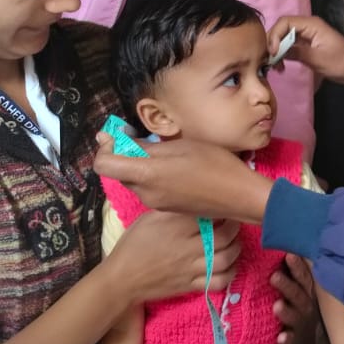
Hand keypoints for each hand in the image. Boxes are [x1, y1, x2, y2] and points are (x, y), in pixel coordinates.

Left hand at [96, 134, 270, 224]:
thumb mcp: (180, 147)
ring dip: (141, 166)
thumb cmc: (214, 164)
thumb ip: (144, 146)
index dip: (105, 148)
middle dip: (125, 154)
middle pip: (119, 172)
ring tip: (167, 155)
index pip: (103, 165)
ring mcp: (155, 204)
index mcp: (146, 174)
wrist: (239, 197)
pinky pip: (149, 189)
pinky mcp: (166, 208)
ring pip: (135, 180)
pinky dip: (153, 177)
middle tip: (146, 139)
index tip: (119, 135)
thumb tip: (112, 139)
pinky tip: (175, 169)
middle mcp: (145, 193)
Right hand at [106, 207, 240, 301]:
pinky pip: (220, 281)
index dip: (220, 208)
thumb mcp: (149, 219)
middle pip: (224, 236)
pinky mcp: (192, 286)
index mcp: (175, 226)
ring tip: (234, 240)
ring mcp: (192, 268)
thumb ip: (172, 210)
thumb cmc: (133, 245)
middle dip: (234, 227)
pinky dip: (231, 273)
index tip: (223, 204)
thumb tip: (193, 199)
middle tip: (233, 221)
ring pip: (226, 258)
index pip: (208, 214)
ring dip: (236, 248)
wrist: (122, 279)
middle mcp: (187, 247)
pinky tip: (230, 264)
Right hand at [267, 14, 343, 85]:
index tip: (273, 53)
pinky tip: (282, 66)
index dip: (275, 36)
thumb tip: (277, 50)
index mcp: (311, 24)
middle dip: (273, 43)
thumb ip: (298, 52)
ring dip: (277, 50)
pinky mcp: (307, 44)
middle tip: (271, 61)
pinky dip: (283, 54)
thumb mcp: (319, 59)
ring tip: (276, 66)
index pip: (285, 22)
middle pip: (282, 28)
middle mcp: (307, 26)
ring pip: (284, 37)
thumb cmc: (342, 62)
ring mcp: (307, 35)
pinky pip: (289, 45)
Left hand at [271, 253, 316, 343]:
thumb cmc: (298, 304)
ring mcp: (302, 323)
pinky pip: (293, 341)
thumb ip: (292, 272)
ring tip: (276, 306)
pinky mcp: (296, 341)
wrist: (311, 341)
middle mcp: (307, 304)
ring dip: (286, 311)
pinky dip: (288, 339)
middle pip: (298, 293)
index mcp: (307, 289)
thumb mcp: (299, 287)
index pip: (303, 275)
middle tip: (274, 276)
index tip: (289, 254)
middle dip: (287, 285)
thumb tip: (282, 250)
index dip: (297, 265)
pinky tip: (281, 337)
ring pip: (295, 316)